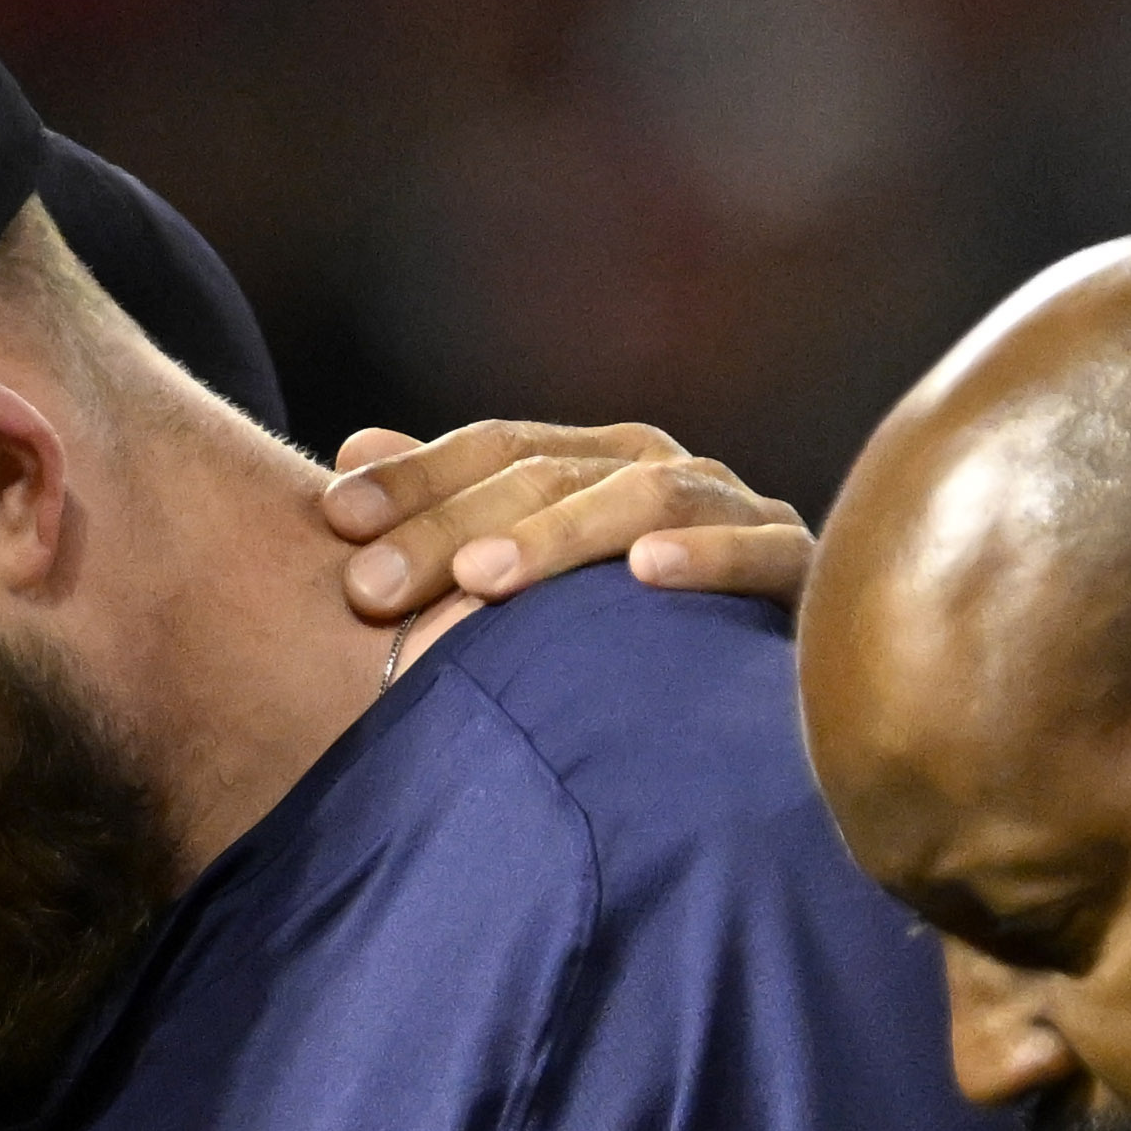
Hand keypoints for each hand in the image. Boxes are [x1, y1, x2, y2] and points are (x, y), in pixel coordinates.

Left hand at [323, 422, 809, 667]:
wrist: (787, 683)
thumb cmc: (642, 633)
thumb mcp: (540, 570)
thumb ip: (454, 512)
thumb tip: (352, 451)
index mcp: (602, 461)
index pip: (498, 446)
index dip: (415, 477)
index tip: (334, 517)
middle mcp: (666, 469)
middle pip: (550, 475)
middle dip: (454, 526)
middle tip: (371, 588)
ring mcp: (737, 511)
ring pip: (643, 497)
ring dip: (559, 536)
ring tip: (483, 579)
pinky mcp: (796, 568)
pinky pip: (755, 552)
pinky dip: (705, 555)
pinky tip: (649, 573)